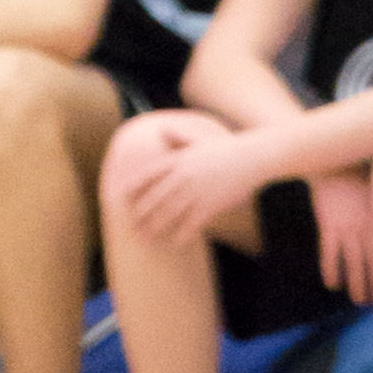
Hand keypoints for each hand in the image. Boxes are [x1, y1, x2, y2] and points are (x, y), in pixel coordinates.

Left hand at [108, 110, 264, 244]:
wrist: (253, 157)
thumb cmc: (227, 148)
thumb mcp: (199, 139)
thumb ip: (178, 136)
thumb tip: (161, 129)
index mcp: (177, 161)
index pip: (146, 175)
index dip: (132, 188)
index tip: (119, 197)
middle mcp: (182, 176)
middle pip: (153, 199)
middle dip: (139, 215)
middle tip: (128, 228)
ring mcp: (195, 191)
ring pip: (168, 213)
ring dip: (154, 228)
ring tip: (144, 239)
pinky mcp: (210, 204)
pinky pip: (192, 223)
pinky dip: (182, 234)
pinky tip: (175, 243)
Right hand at [310, 170, 372, 303]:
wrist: (334, 160)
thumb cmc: (360, 172)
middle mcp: (370, 227)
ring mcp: (348, 227)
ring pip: (355, 263)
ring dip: (358, 285)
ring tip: (359, 301)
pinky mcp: (328, 225)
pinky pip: (329, 252)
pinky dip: (331, 269)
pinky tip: (331, 284)